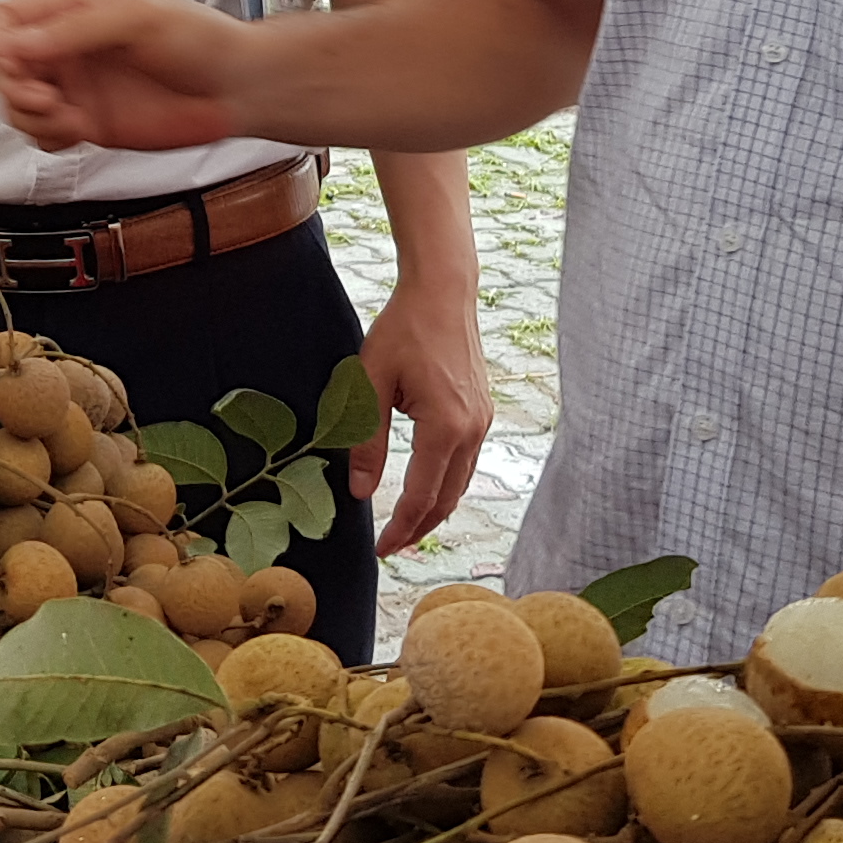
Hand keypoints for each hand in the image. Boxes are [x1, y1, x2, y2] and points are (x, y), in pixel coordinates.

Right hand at [0, 0, 254, 155]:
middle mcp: (68, 50)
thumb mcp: (137, 17)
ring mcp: (77, 88)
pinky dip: (48, 138)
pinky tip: (77, 131)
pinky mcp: (89, 123)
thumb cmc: (200, 38)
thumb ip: (76, 30)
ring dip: (30, 117)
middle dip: (13, 86)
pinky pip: (44, 135)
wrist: (236, 88)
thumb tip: (19, 44)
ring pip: (18, 105)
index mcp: (72, 11)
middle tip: (46, 97)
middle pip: (4, 67)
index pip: (6, 20)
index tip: (14, 61)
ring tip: (67, 117)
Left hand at [359, 267, 493, 558]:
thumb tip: (359, 491)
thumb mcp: (370, 382)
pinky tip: (426, 487)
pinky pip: (466, 462)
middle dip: (419, 528)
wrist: (443, 292)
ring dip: (434, 509)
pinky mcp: (482, 411)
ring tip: (407, 525)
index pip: (420, 496)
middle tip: (392, 547)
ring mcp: (483, 421)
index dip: (400, 528)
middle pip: (447, 499)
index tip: (381, 550)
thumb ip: (364, 441)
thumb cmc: (403, 330)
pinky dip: (446, 484)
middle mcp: (472, 430)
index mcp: (444, 427)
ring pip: (461, 484)